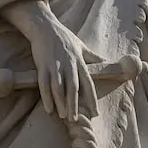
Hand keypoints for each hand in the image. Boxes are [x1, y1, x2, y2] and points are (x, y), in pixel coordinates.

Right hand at [0, 0, 97, 120]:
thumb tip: (104, 61)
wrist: (45, 27)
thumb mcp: (81, 46)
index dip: (91, 99)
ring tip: (63, 116)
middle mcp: (69, 65)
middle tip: (75, 119)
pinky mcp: (42, 66)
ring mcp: (55, 66)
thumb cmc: (64, 37)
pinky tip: (49, 108)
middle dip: (74, 105)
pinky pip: (44, 84)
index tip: (94, 112)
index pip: (88, 84)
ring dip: (61, 103)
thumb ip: (92, 56)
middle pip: (73, 89)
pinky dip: (46, 97)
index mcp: (79, 62)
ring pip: (58, 88)